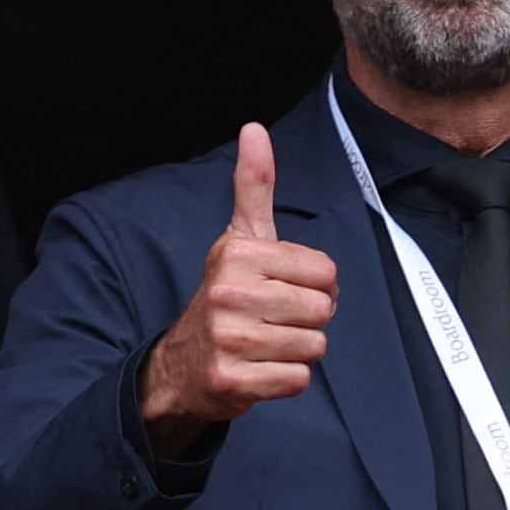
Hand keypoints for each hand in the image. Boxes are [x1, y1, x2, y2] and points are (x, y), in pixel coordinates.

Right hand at [139, 123, 336, 454]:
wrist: (183, 364)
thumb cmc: (226, 296)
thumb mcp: (239, 237)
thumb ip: (254, 185)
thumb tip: (255, 128)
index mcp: (237, 253)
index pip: (326, 272)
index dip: (316, 284)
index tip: (284, 287)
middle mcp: (229, 292)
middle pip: (323, 310)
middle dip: (309, 318)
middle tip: (275, 318)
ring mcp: (227, 339)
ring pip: (313, 346)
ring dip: (297, 350)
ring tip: (266, 342)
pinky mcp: (232, 380)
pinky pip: (297, 380)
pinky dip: (286, 379)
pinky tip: (260, 367)